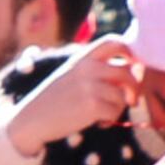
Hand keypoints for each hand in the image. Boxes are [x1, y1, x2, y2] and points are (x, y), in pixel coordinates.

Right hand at [7, 39, 140, 154]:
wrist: (29, 121)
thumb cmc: (53, 101)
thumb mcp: (71, 76)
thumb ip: (97, 70)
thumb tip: (135, 71)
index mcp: (82, 59)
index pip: (114, 42)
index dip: (130, 52)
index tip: (132, 66)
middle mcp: (87, 69)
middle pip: (127, 71)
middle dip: (134, 87)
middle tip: (131, 100)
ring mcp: (90, 86)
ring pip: (123, 95)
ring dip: (118, 108)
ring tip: (102, 114)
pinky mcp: (92, 105)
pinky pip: (116, 111)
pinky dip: (110, 120)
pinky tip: (98, 122)